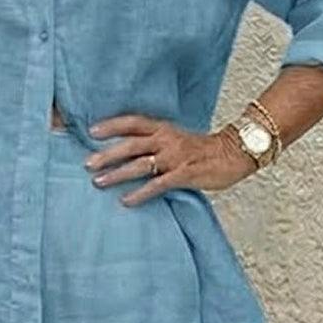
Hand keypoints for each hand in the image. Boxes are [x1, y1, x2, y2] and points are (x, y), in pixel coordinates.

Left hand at [84, 114, 255, 204]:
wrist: (235, 153)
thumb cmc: (204, 149)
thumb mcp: (177, 138)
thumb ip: (156, 142)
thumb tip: (130, 152)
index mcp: (164, 128)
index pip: (133, 122)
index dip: (111, 125)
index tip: (91, 132)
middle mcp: (167, 140)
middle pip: (131, 144)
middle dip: (107, 154)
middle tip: (87, 164)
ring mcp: (175, 157)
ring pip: (140, 164)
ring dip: (117, 174)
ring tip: (99, 183)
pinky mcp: (184, 174)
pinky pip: (158, 184)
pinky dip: (140, 193)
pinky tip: (126, 201)